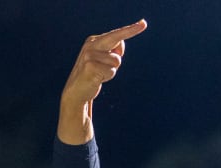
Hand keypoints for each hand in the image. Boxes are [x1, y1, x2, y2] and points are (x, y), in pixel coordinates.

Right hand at [58, 20, 147, 143]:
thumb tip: (121, 44)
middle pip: (116, 37)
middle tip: (143, 24)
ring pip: (117, 61)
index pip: (115, 34)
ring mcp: (90, 55)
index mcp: (94, 41)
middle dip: (130, 30)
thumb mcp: (102, 60)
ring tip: (100, 74)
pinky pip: (111, 71)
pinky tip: (97, 79)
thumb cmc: (93, 74)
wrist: (76, 91)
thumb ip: (112, 51)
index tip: (143, 23)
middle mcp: (91, 45)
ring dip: (112, 70)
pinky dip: (108, 77)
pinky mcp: (91, 66)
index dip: (130, 30)